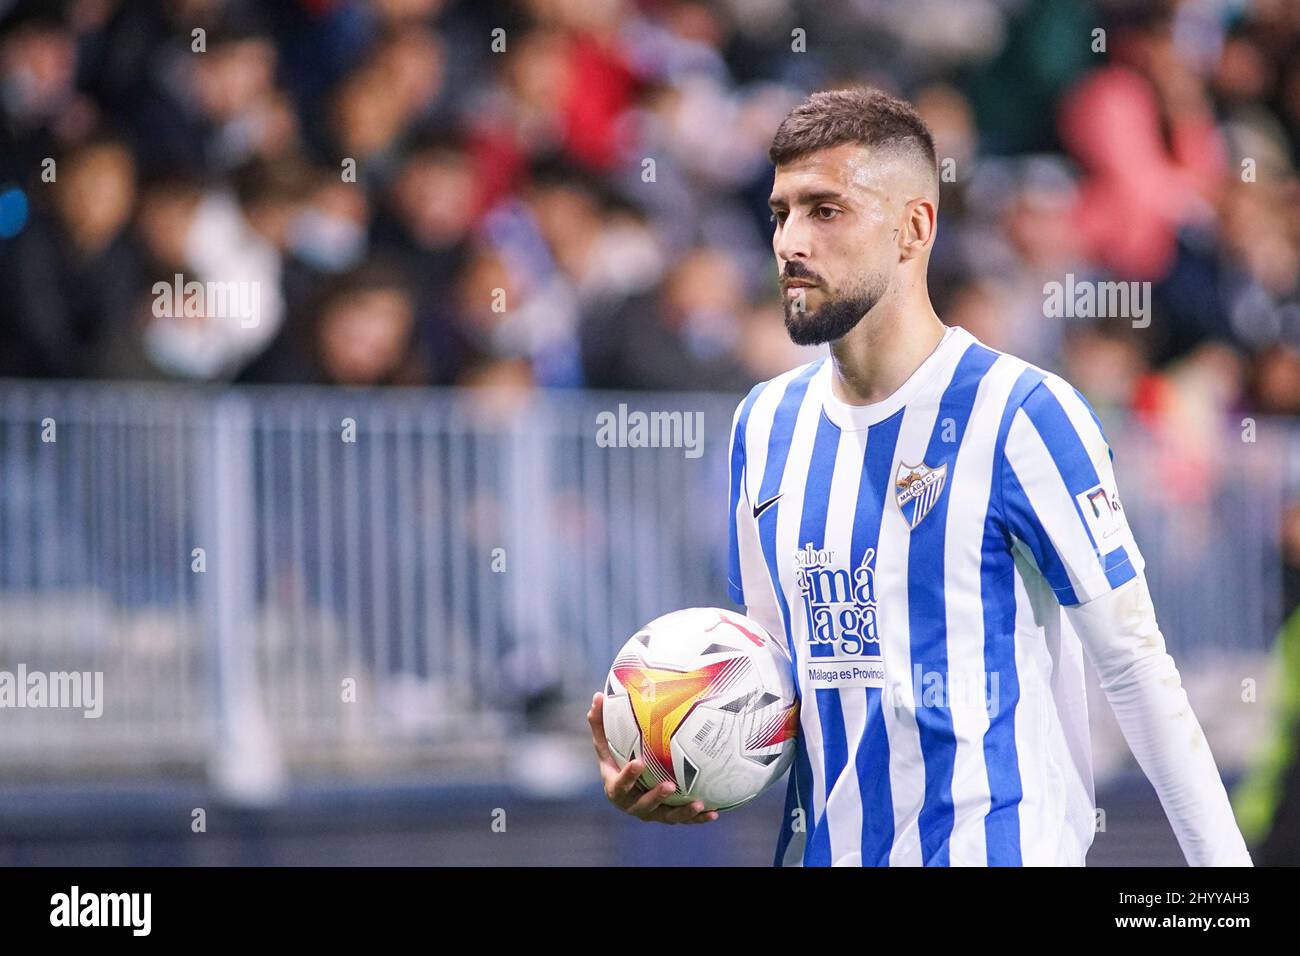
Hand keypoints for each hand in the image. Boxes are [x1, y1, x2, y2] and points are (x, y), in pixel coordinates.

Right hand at [587, 692, 718, 823]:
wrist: (626, 787)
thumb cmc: (616, 758)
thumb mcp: (606, 744)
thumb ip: (600, 724)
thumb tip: (597, 695)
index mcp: (616, 788)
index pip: (619, 784)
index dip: (628, 776)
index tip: (639, 762)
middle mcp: (633, 804)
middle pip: (643, 805)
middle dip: (656, 797)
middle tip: (670, 785)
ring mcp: (652, 813)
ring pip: (667, 816)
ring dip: (683, 813)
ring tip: (698, 804)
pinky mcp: (667, 816)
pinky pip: (683, 819)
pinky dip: (698, 818)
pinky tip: (714, 813)